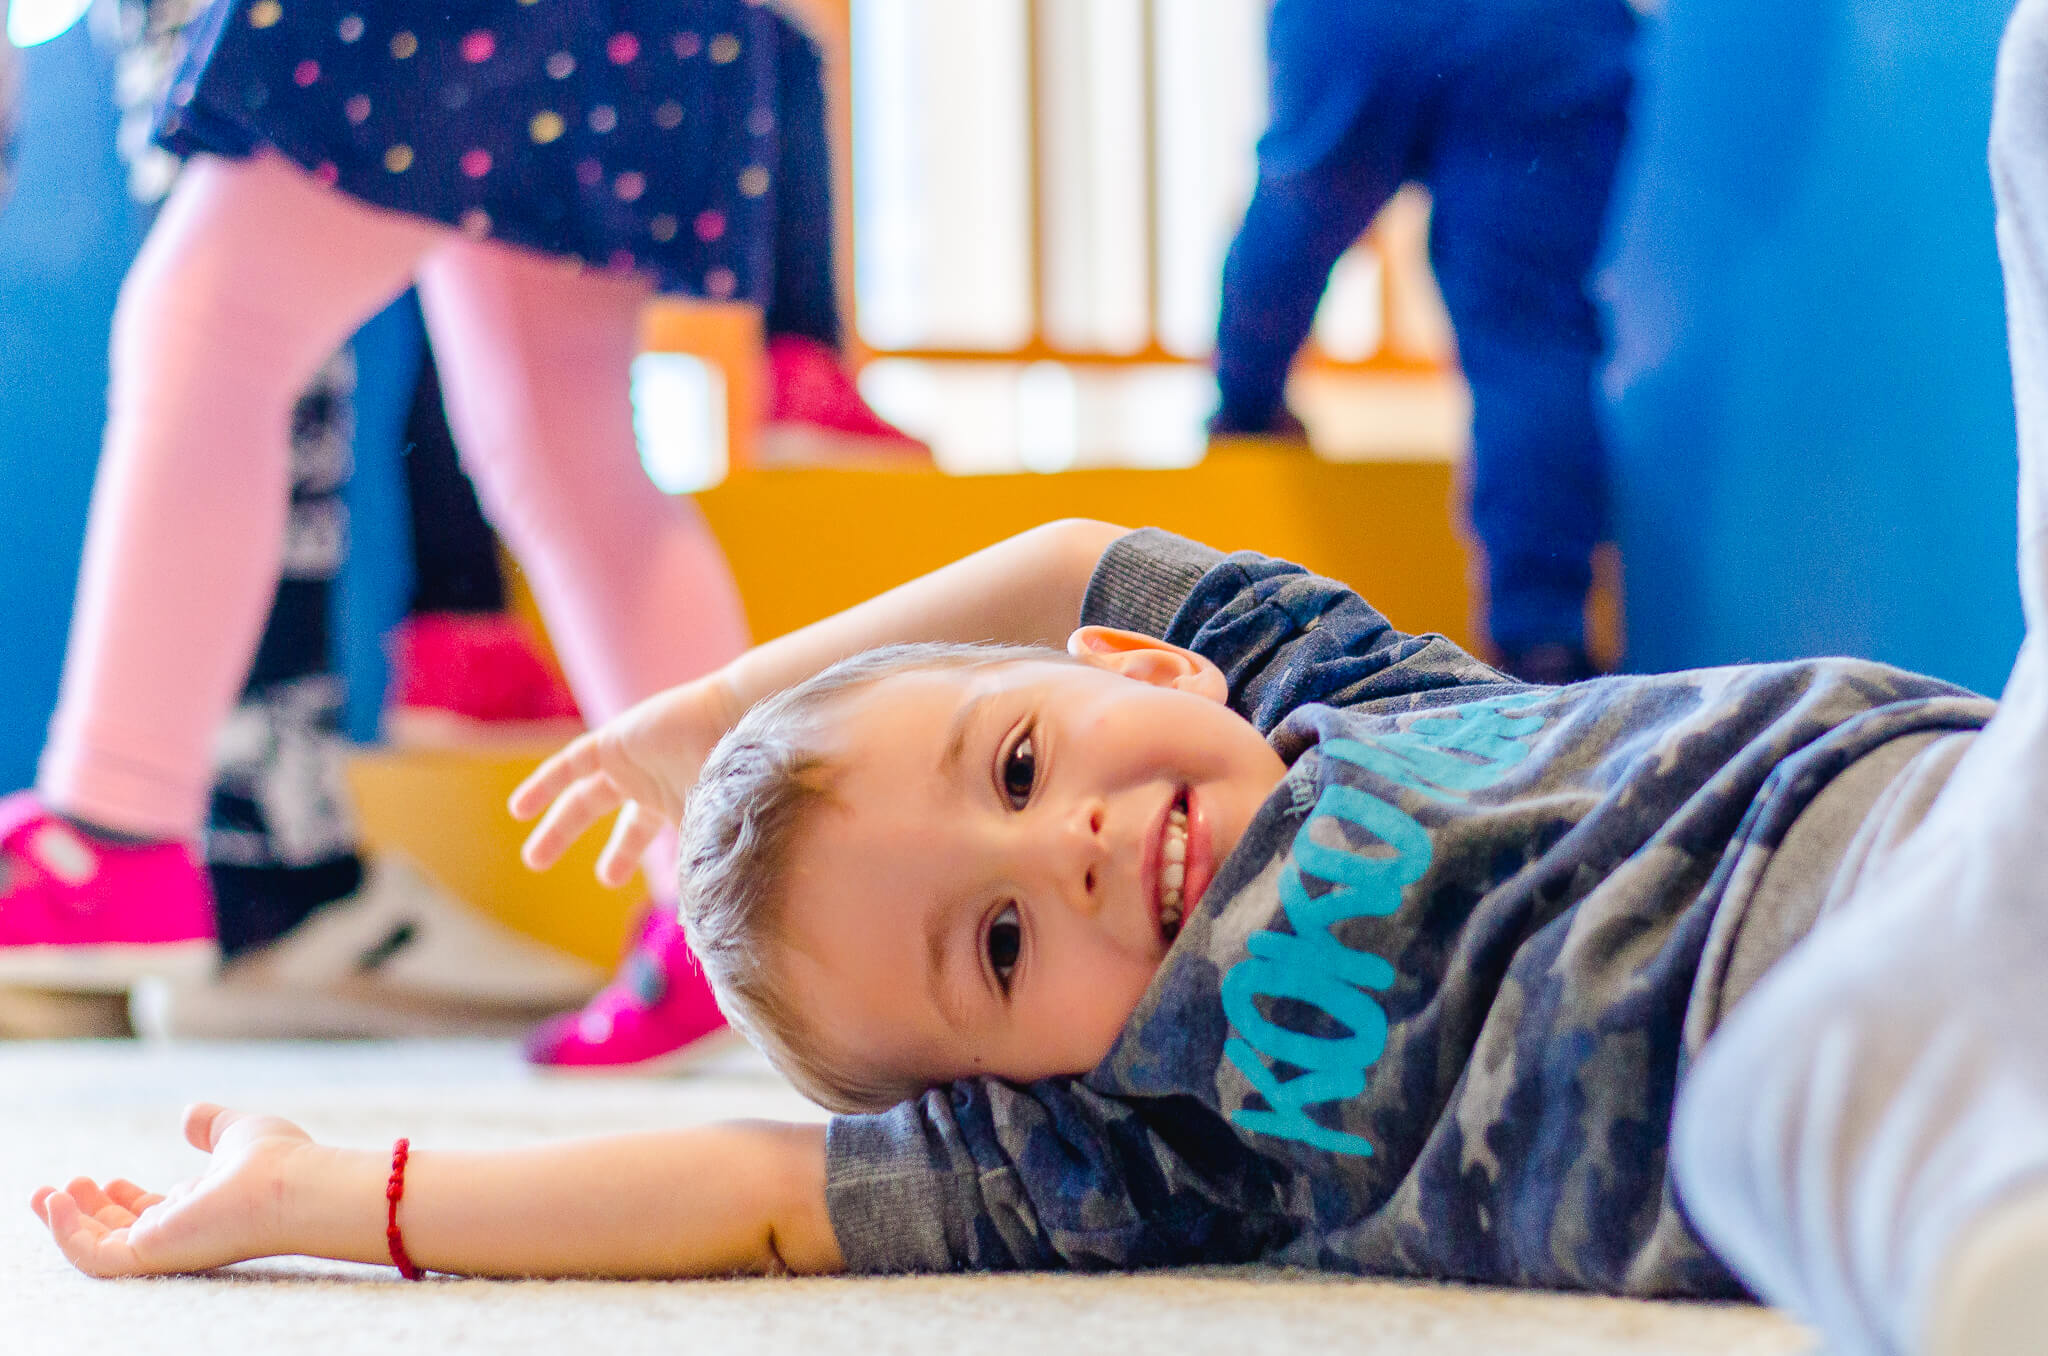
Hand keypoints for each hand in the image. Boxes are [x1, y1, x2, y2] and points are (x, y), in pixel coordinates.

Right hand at [30, 1104, 314, 1276]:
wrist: (293, 1185)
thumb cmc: (279, 1161)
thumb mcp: (237, 1133)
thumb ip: (211, 1126)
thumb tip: (188, 1114)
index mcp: (201, 1207)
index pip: (153, 1214)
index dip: (123, 1201)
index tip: (105, 1180)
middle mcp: (182, 1231)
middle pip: (123, 1232)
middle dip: (88, 1213)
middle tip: (65, 1187)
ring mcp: (165, 1245)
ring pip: (101, 1248)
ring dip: (67, 1224)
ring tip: (45, 1194)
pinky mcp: (151, 1253)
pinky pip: (94, 1257)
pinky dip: (66, 1234)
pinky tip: (57, 1202)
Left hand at [509, 674, 744, 885]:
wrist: (741, 719)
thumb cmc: (739, 775)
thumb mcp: (719, 830)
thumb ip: (702, 871)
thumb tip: (701, 925)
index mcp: (684, 806)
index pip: (663, 841)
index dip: (652, 865)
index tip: (645, 895)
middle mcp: (658, 786)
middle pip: (628, 825)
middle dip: (616, 854)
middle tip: (606, 879)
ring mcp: (633, 764)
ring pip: (586, 799)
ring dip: (560, 827)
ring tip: (534, 860)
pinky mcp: (612, 742)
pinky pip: (569, 765)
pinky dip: (544, 784)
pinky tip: (519, 810)